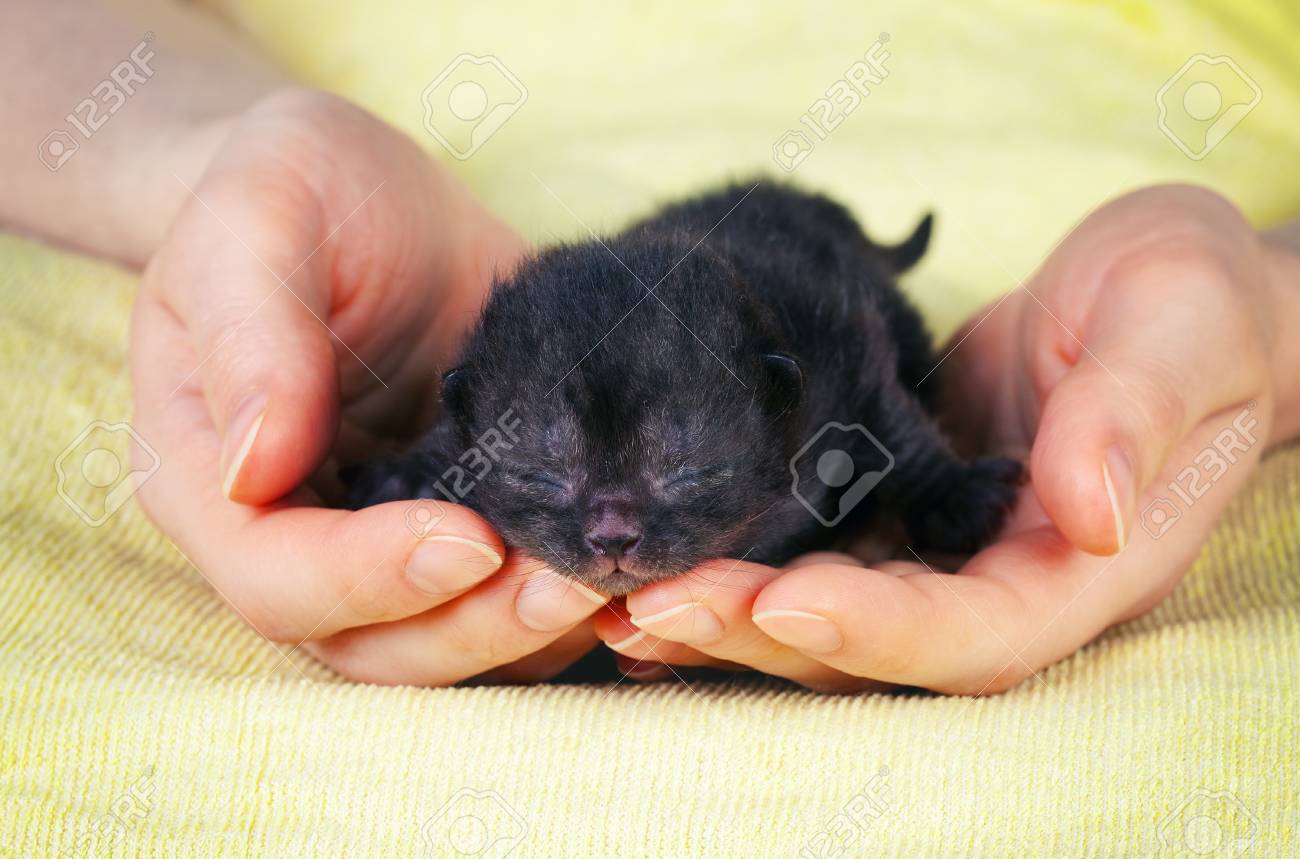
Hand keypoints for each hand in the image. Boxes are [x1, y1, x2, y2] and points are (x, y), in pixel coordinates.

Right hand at [132, 88, 609, 685]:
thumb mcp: (257, 215)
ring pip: (443, 641)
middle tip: (575, 582)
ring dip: (530, 632)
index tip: (470, 541)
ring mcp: (380, 538)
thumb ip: (250, 329)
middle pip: (369, 643)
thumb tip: (252, 469)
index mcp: (210, 478)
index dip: (369, 579)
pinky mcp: (461, 522)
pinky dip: (563, 604)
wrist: (372, 195)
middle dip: (475, 625)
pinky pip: (502, 598)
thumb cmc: (296, 187)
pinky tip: (628, 561)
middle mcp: (294, 533)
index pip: (275, 578)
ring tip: (612, 577)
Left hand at [595, 184, 1298, 693]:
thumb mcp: (1181, 327)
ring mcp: (941, 550)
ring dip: (726, 614)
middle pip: (877, 644)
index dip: (880, 629)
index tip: (784, 598)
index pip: (978, 632)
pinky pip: (811, 554)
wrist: (1157, 291)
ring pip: (826, 614)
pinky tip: (652, 570)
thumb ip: (1134, 415)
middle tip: (656, 602)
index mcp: (1083, 566)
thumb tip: (1082, 510)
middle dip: (764, 631)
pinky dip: (735, 569)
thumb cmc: (1190, 303)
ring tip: (625, 598)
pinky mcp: (895, 509)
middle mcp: (1002, 579)